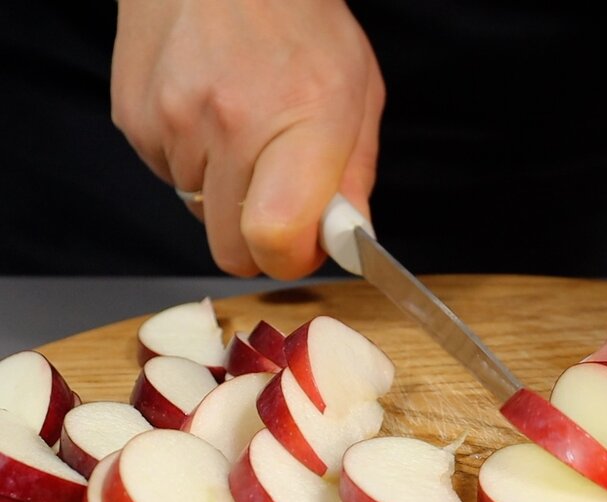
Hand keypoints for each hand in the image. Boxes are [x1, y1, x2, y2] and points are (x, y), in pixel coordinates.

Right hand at [111, 0, 383, 277]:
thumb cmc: (297, 20)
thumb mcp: (357, 92)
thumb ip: (354, 176)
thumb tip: (349, 238)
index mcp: (296, 123)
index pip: (275, 238)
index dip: (292, 257)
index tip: (306, 244)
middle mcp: (227, 126)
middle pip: (231, 248)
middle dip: (259, 240)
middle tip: (281, 201)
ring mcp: (172, 123)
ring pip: (198, 212)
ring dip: (225, 193)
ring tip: (245, 133)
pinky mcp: (135, 119)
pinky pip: (167, 175)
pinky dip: (192, 162)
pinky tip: (210, 116)